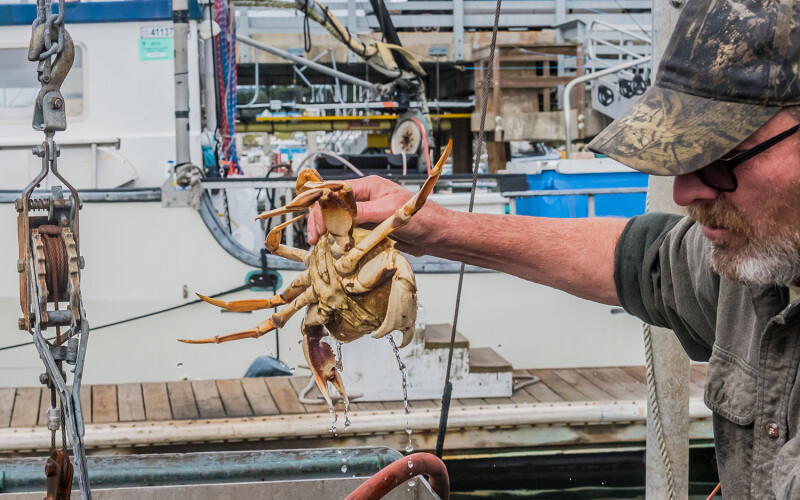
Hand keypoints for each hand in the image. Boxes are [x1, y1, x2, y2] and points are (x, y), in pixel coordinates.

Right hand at [307, 175, 452, 255]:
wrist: (437, 236)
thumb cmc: (423, 217)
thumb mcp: (390, 212)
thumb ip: (364, 212)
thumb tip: (340, 214)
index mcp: (368, 187)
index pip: (335, 193)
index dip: (322, 208)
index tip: (318, 226)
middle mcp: (365, 200)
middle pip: (333, 208)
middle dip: (321, 222)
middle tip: (315, 239)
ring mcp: (367, 216)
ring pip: (339, 223)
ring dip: (329, 234)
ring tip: (322, 247)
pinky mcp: (370, 231)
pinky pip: (350, 235)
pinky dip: (341, 243)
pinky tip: (335, 251)